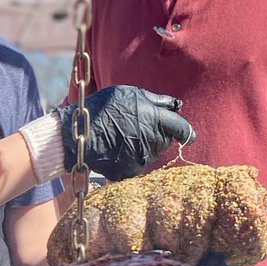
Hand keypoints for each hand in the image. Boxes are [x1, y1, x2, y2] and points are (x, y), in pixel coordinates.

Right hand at [55, 86, 195, 181]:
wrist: (79, 136)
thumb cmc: (102, 109)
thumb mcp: (129, 94)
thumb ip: (155, 100)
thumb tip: (175, 105)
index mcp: (156, 120)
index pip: (183, 128)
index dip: (186, 131)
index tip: (187, 134)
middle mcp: (153, 141)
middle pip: (166, 140)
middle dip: (157, 133)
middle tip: (136, 126)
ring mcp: (142, 159)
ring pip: (153, 152)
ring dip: (145, 145)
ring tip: (123, 136)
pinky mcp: (131, 171)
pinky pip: (138, 163)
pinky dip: (132, 157)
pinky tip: (117, 148)